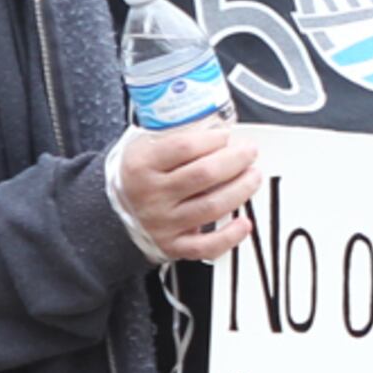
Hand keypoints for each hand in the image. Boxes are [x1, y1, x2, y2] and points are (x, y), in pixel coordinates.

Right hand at [107, 121, 259, 261]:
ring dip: (241, 189)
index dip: (212, 139)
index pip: (184, 147)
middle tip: (249, 152)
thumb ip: (177, 134)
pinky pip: (206, 246)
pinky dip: (230, 236)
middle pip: (204, 174)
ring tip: (253, 176)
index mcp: (142, 165)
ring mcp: (162, 222)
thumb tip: (219, 126)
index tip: (226, 135)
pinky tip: (244, 222)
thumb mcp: (146, 145)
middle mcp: (151, 195)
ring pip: (211, 206)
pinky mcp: (173, 245)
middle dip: (235, 160)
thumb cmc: (142, 173)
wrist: (119, 208)